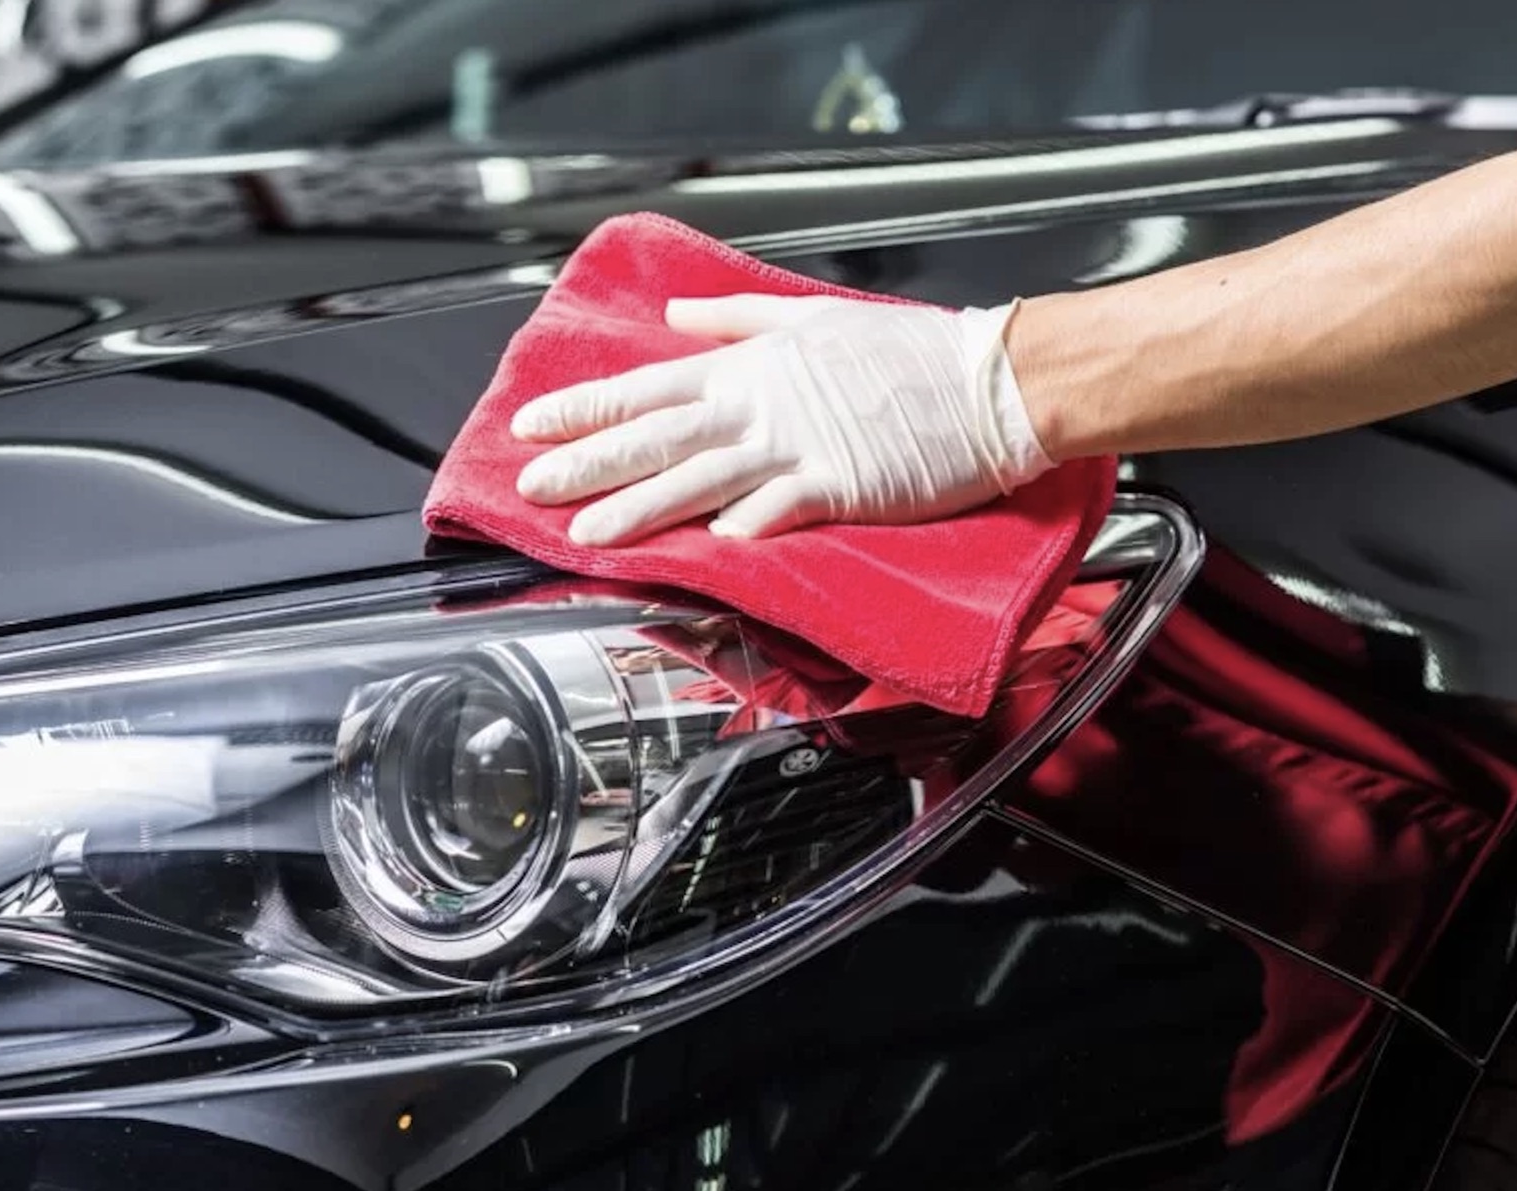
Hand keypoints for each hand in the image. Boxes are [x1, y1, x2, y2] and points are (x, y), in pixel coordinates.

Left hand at [510, 294, 1052, 546]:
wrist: (987, 381)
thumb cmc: (909, 354)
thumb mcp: (812, 317)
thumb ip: (736, 321)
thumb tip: (676, 316)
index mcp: (751, 367)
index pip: (648, 387)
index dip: (585, 407)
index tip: (531, 425)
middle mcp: (760, 405)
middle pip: (656, 436)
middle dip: (586, 463)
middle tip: (528, 489)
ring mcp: (797, 444)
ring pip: (699, 477)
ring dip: (639, 507)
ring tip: (586, 533)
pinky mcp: (840, 482)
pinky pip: (782, 506)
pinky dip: (746, 525)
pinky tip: (709, 550)